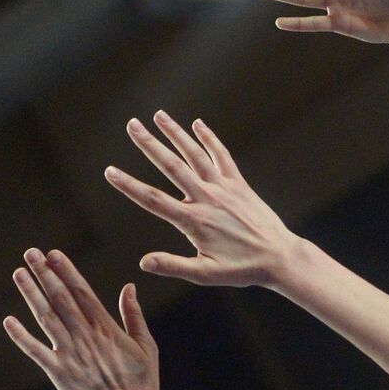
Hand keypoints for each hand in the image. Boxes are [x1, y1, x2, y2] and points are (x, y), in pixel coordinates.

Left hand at [4, 248, 159, 389]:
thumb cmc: (142, 383)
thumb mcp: (146, 346)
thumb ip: (134, 316)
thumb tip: (129, 287)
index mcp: (107, 328)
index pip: (83, 292)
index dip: (67, 271)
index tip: (55, 254)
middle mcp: (85, 337)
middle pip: (61, 298)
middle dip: (45, 274)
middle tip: (31, 253)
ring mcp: (70, 354)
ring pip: (46, 318)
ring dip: (30, 294)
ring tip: (19, 273)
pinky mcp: (59, 374)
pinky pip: (35, 352)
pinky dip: (20, 336)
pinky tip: (8, 320)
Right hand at [105, 112, 300, 286]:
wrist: (279, 256)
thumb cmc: (241, 269)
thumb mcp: (205, 274)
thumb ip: (173, 266)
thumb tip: (142, 262)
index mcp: (194, 221)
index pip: (154, 200)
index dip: (129, 185)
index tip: (109, 171)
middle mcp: (207, 199)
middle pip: (172, 166)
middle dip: (149, 145)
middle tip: (131, 125)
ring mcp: (225, 188)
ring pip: (196, 155)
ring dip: (176, 133)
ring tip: (158, 115)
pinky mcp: (239, 184)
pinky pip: (223, 156)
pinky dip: (210, 139)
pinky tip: (198, 124)